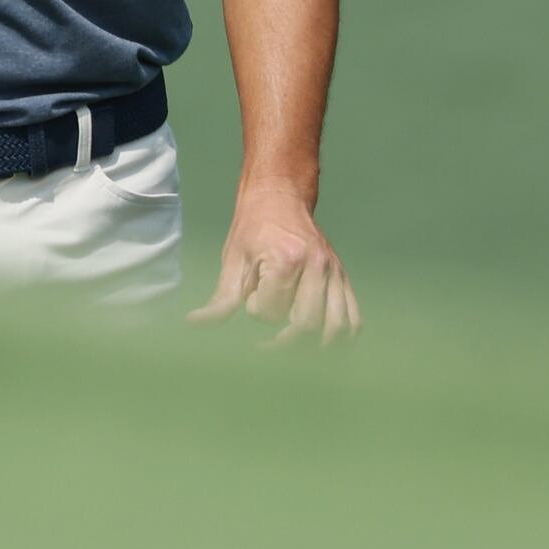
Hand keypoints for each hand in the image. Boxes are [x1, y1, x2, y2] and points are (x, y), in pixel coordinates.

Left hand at [189, 190, 359, 344]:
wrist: (280, 197)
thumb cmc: (253, 229)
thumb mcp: (232, 261)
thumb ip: (221, 299)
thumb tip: (194, 324)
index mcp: (286, 259)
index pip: (273, 311)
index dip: (257, 313)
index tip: (251, 301)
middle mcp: (317, 266)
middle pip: (309, 325)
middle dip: (286, 342)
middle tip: (269, 344)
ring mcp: (335, 273)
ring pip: (339, 328)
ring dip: (318, 349)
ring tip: (297, 350)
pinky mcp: (345, 279)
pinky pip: (354, 320)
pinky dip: (343, 339)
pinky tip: (323, 345)